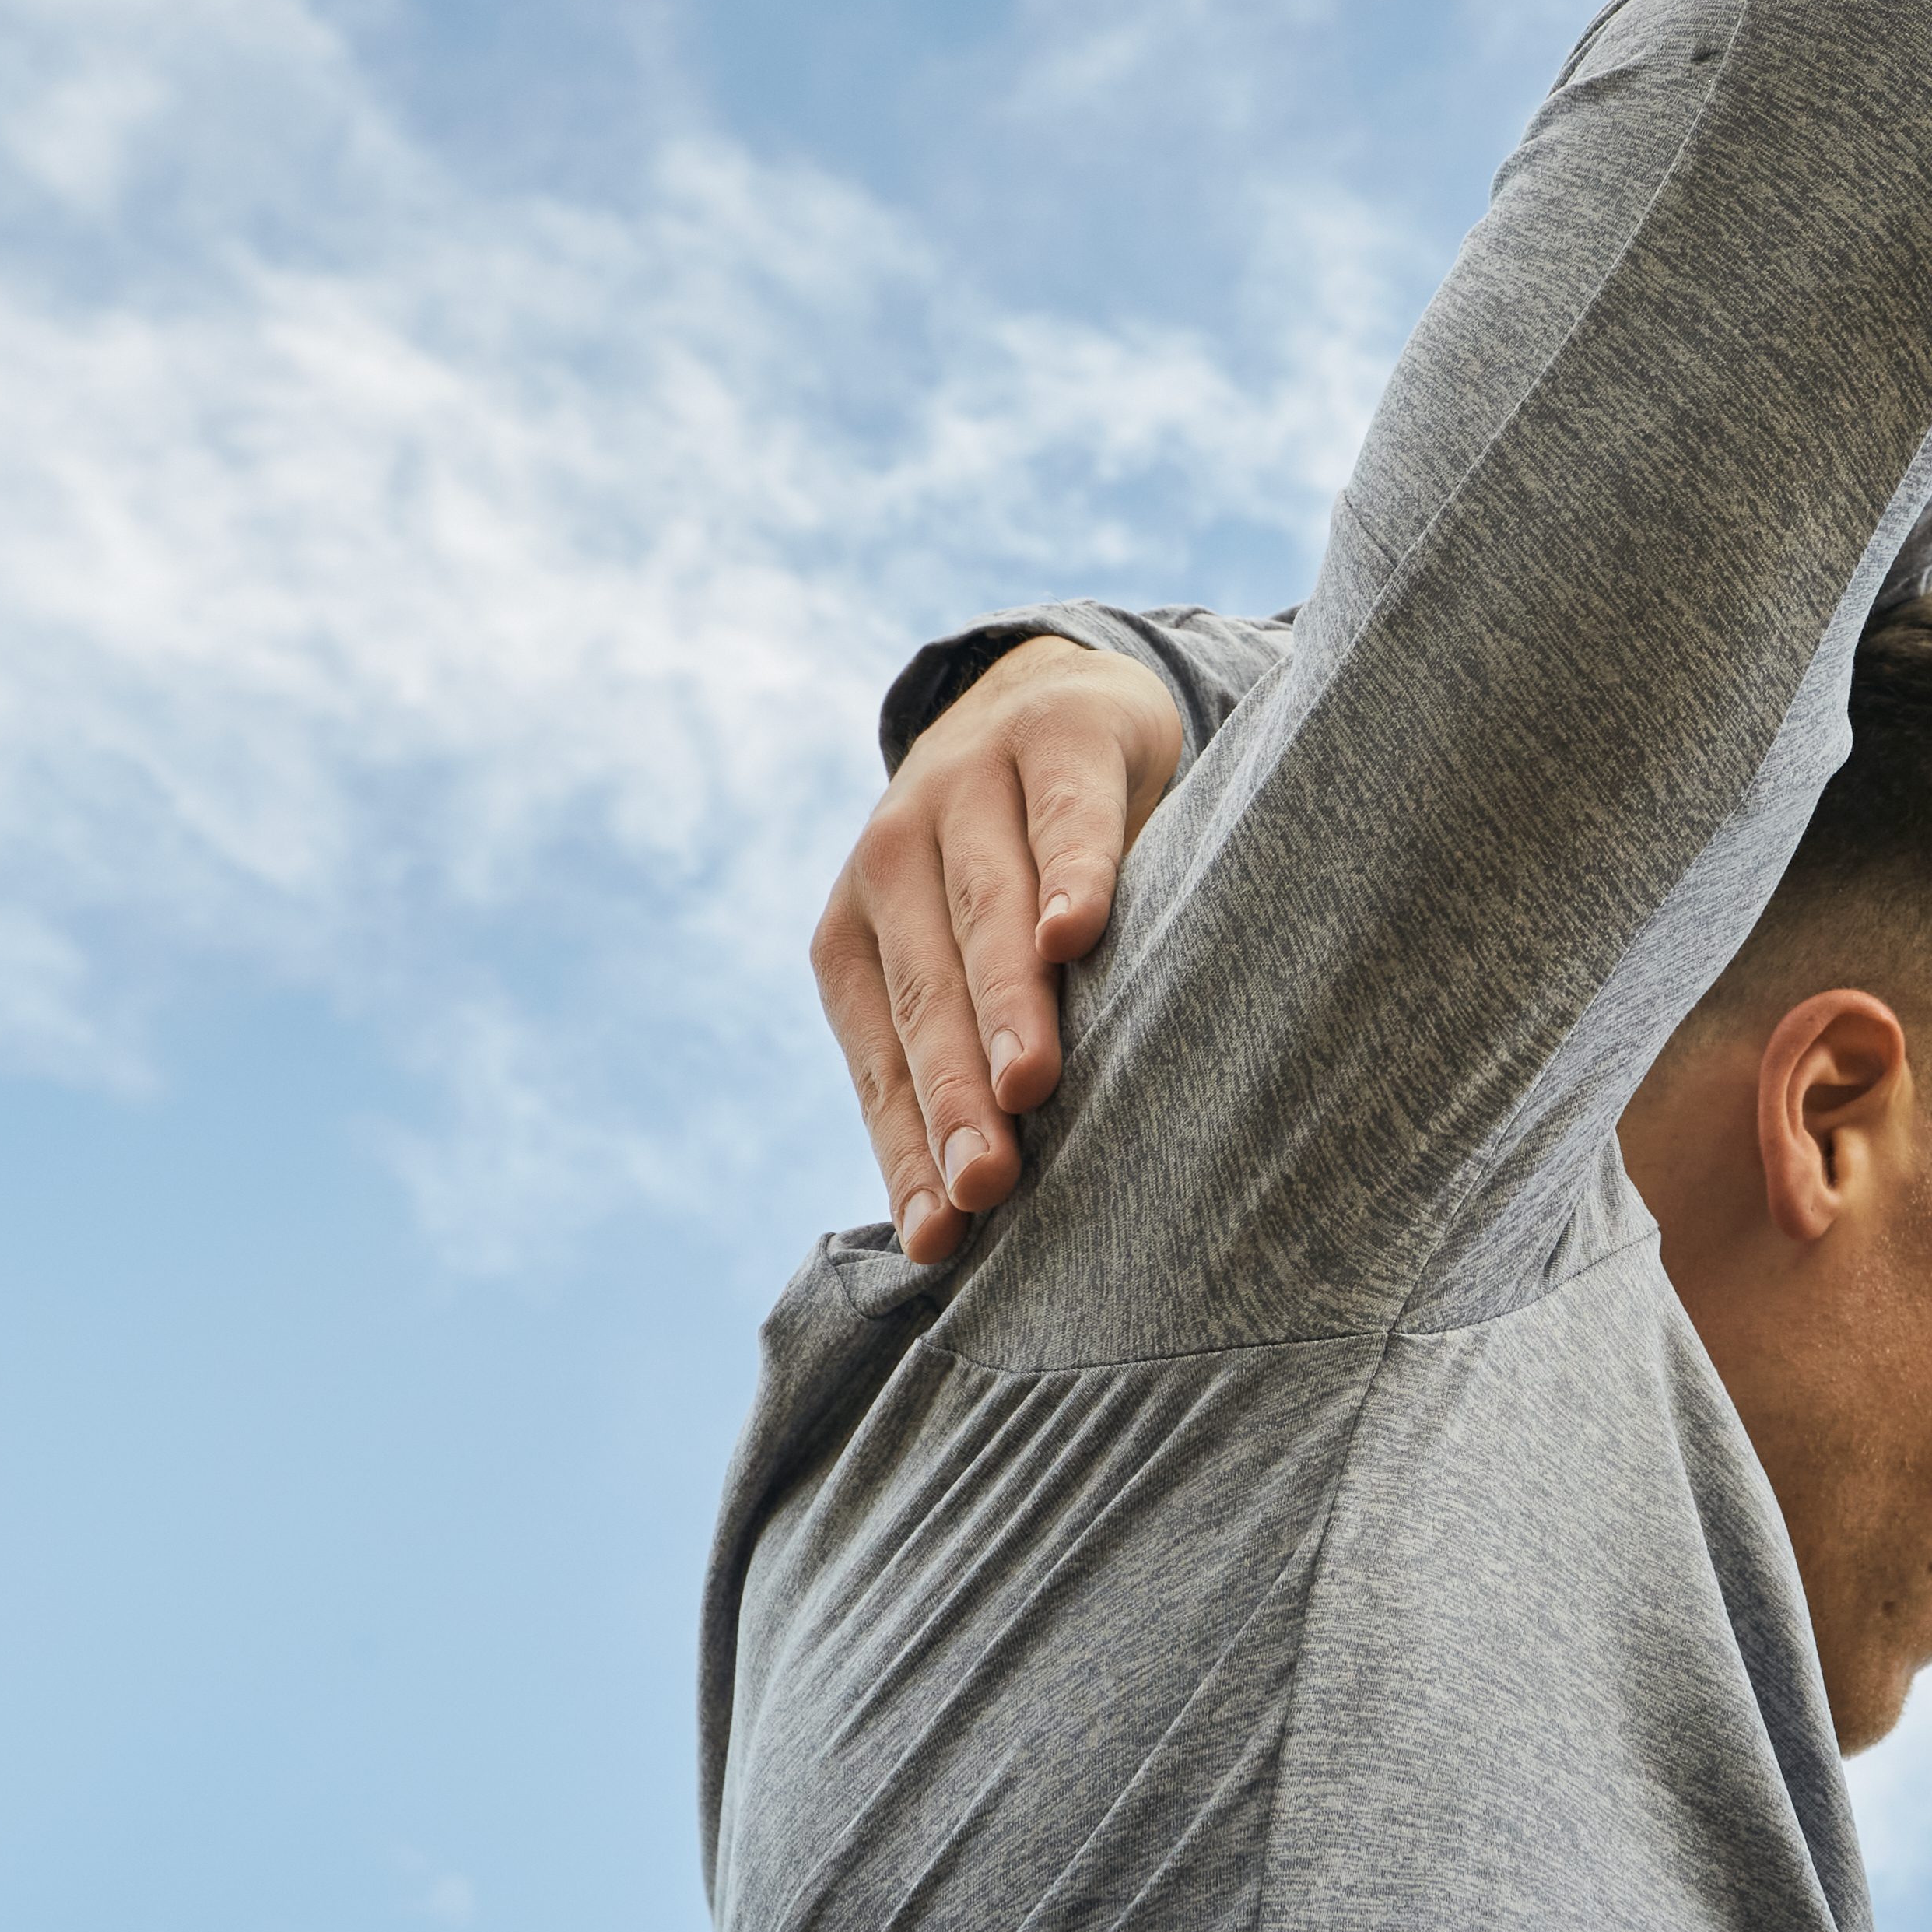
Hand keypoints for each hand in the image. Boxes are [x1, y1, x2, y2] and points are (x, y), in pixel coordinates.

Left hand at [811, 636, 1185, 1262]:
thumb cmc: (1013, 874)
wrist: (1044, 695)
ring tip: (1029, 1083)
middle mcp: (894, 859)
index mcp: (858, 932)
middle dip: (953, 1093)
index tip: (943, 1236)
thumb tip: (972, 1220)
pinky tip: (1074, 931)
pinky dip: (1069, 875)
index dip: (909, 1147)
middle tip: (986, 1182)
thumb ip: (961, 1052)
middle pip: (924, 994)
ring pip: (983, 912)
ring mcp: (968, 790)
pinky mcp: (1055, 740)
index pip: (881, 1059)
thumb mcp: (967, 953)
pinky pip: (1063, 818)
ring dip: (1005, 1002)